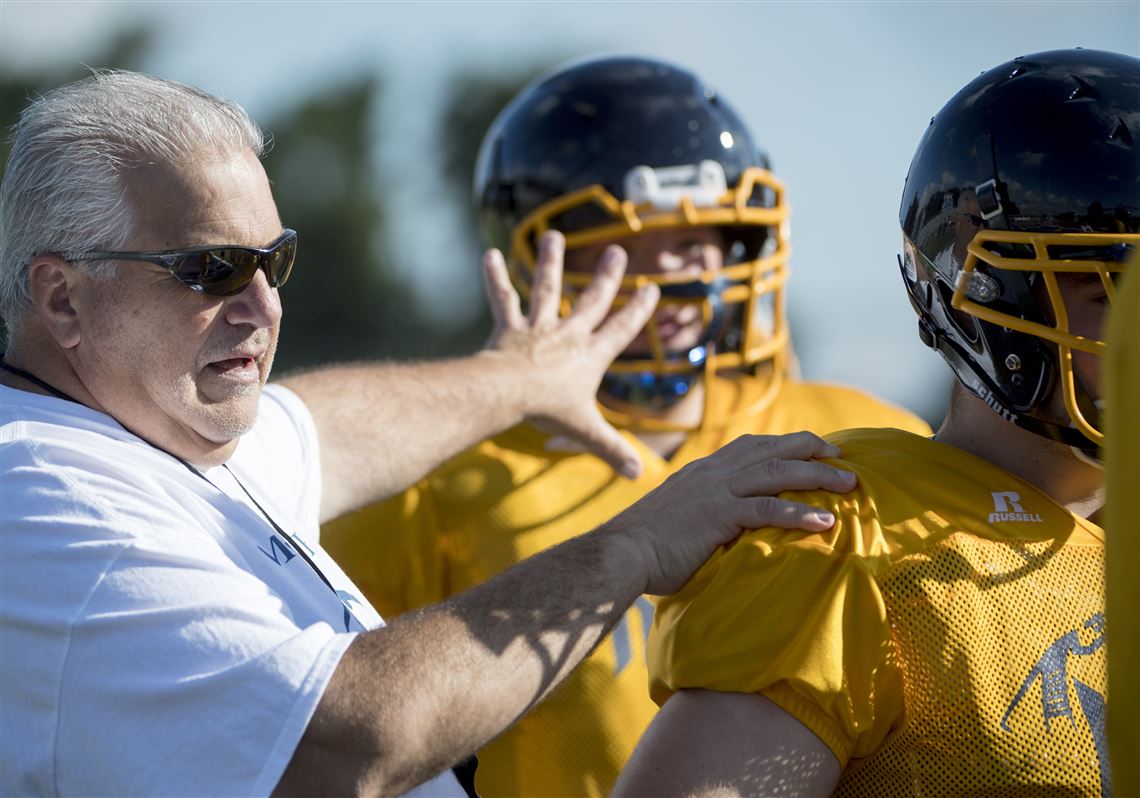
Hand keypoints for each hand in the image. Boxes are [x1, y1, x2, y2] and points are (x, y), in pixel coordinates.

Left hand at [482, 230, 659, 478]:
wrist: (509, 393)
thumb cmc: (548, 412)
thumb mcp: (586, 432)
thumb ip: (612, 451)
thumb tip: (638, 476)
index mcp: (590, 356)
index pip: (620, 330)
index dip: (638, 311)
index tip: (652, 289)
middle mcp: (568, 335)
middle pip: (591, 301)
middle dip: (607, 277)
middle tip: (618, 252)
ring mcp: (538, 328)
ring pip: (545, 288)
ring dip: (550, 262)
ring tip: (553, 236)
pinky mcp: (509, 328)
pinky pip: (502, 299)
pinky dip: (494, 278)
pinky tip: (488, 254)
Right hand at [602, 431, 857, 594]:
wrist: (621, 553)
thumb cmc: (644, 548)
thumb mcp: (677, 520)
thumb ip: (702, 516)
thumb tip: (720, 533)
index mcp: (702, 471)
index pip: (751, 447)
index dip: (785, 445)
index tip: (813, 448)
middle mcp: (711, 472)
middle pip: (771, 450)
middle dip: (811, 449)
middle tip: (842, 456)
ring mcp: (716, 490)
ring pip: (777, 473)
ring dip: (817, 476)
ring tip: (850, 484)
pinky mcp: (718, 514)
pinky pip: (768, 509)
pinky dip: (800, 512)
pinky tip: (826, 521)